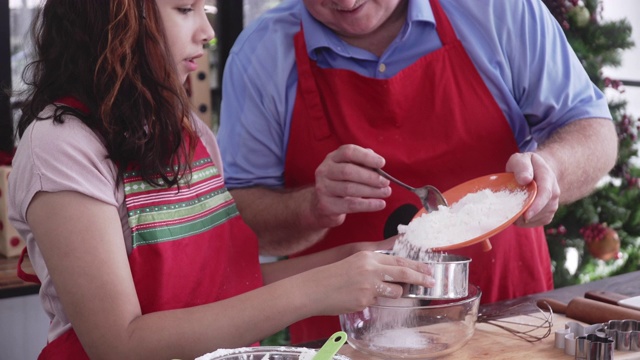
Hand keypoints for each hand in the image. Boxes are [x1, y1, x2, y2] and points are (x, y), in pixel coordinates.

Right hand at [302, 251, 433, 315]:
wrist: (314, 289)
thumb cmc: (334, 276)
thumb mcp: (355, 262)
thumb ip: (375, 266)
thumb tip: (396, 272)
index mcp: (368, 256)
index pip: (398, 260)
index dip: (416, 265)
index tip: (428, 269)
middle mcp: (370, 268)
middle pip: (403, 273)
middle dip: (420, 278)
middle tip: (431, 281)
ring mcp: (368, 285)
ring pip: (395, 291)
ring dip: (393, 293)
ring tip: (374, 291)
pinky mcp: (365, 300)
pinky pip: (378, 302)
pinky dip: (373, 301)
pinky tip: (358, 298)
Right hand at [311, 144, 391, 227]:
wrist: (323, 205)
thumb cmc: (342, 183)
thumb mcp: (350, 169)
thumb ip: (363, 163)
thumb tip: (378, 164)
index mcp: (332, 158)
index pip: (348, 152)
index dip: (366, 157)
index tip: (382, 163)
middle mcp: (324, 171)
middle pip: (348, 171)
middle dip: (370, 177)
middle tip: (386, 182)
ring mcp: (323, 188)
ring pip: (349, 188)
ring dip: (372, 190)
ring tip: (386, 192)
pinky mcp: (326, 205)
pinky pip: (350, 205)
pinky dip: (368, 205)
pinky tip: (381, 204)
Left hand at [506, 152, 559, 226]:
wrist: (537, 172)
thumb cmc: (525, 166)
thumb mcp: (521, 159)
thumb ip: (522, 167)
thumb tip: (525, 179)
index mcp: (547, 178)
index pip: (545, 193)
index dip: (536, 206)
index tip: (526, 215)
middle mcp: (554, 193)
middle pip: (542, 209)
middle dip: (525, 214)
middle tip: (508, 212)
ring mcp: (552, 205)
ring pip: (538, 218)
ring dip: (523, 218)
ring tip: (511, 208)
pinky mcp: (547, 214)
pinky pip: (536, 223)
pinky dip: (524, 222)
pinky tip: (517, 213)